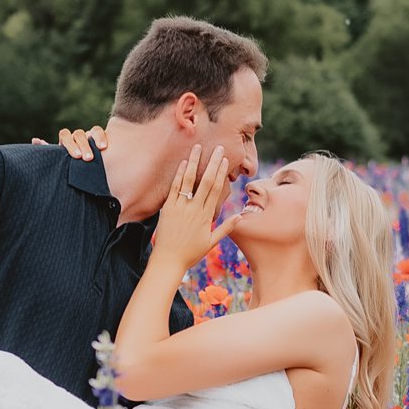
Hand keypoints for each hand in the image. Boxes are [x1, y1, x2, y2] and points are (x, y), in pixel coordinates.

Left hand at [27, 126, 107, 160]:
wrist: (85, 173)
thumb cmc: (69, 168)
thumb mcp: (60, 162)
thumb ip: (49, 151)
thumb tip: (35, 140)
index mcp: (66, 141)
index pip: (65, 135)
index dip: (70, 144)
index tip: (77, 157)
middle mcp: (77, 137)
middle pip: (78, 134)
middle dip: (83, 145)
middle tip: (87, 158)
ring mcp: (90, 136)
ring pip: (91, 131)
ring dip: (94, 140)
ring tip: (99, 151)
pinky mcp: (101, 139)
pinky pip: (101, 133)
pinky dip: (102, 137)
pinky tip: (105, 146)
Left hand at [153, 144, 240, 268]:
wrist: (168, 261)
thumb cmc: (190, 253)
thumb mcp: (211, 242)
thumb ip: (226, 228)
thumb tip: (240, 216)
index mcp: (206, 216)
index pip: (216, 189)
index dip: (221, 173)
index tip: (225, 160)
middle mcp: (195, 209)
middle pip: (207, 181)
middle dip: (213, 163)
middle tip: (218, 148)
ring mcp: (180, 207)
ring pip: (189, 180)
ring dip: (195, 162)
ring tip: (198, 147)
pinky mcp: (168, 208)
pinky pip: (174, 188)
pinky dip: (179, 175)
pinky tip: (184, 163)